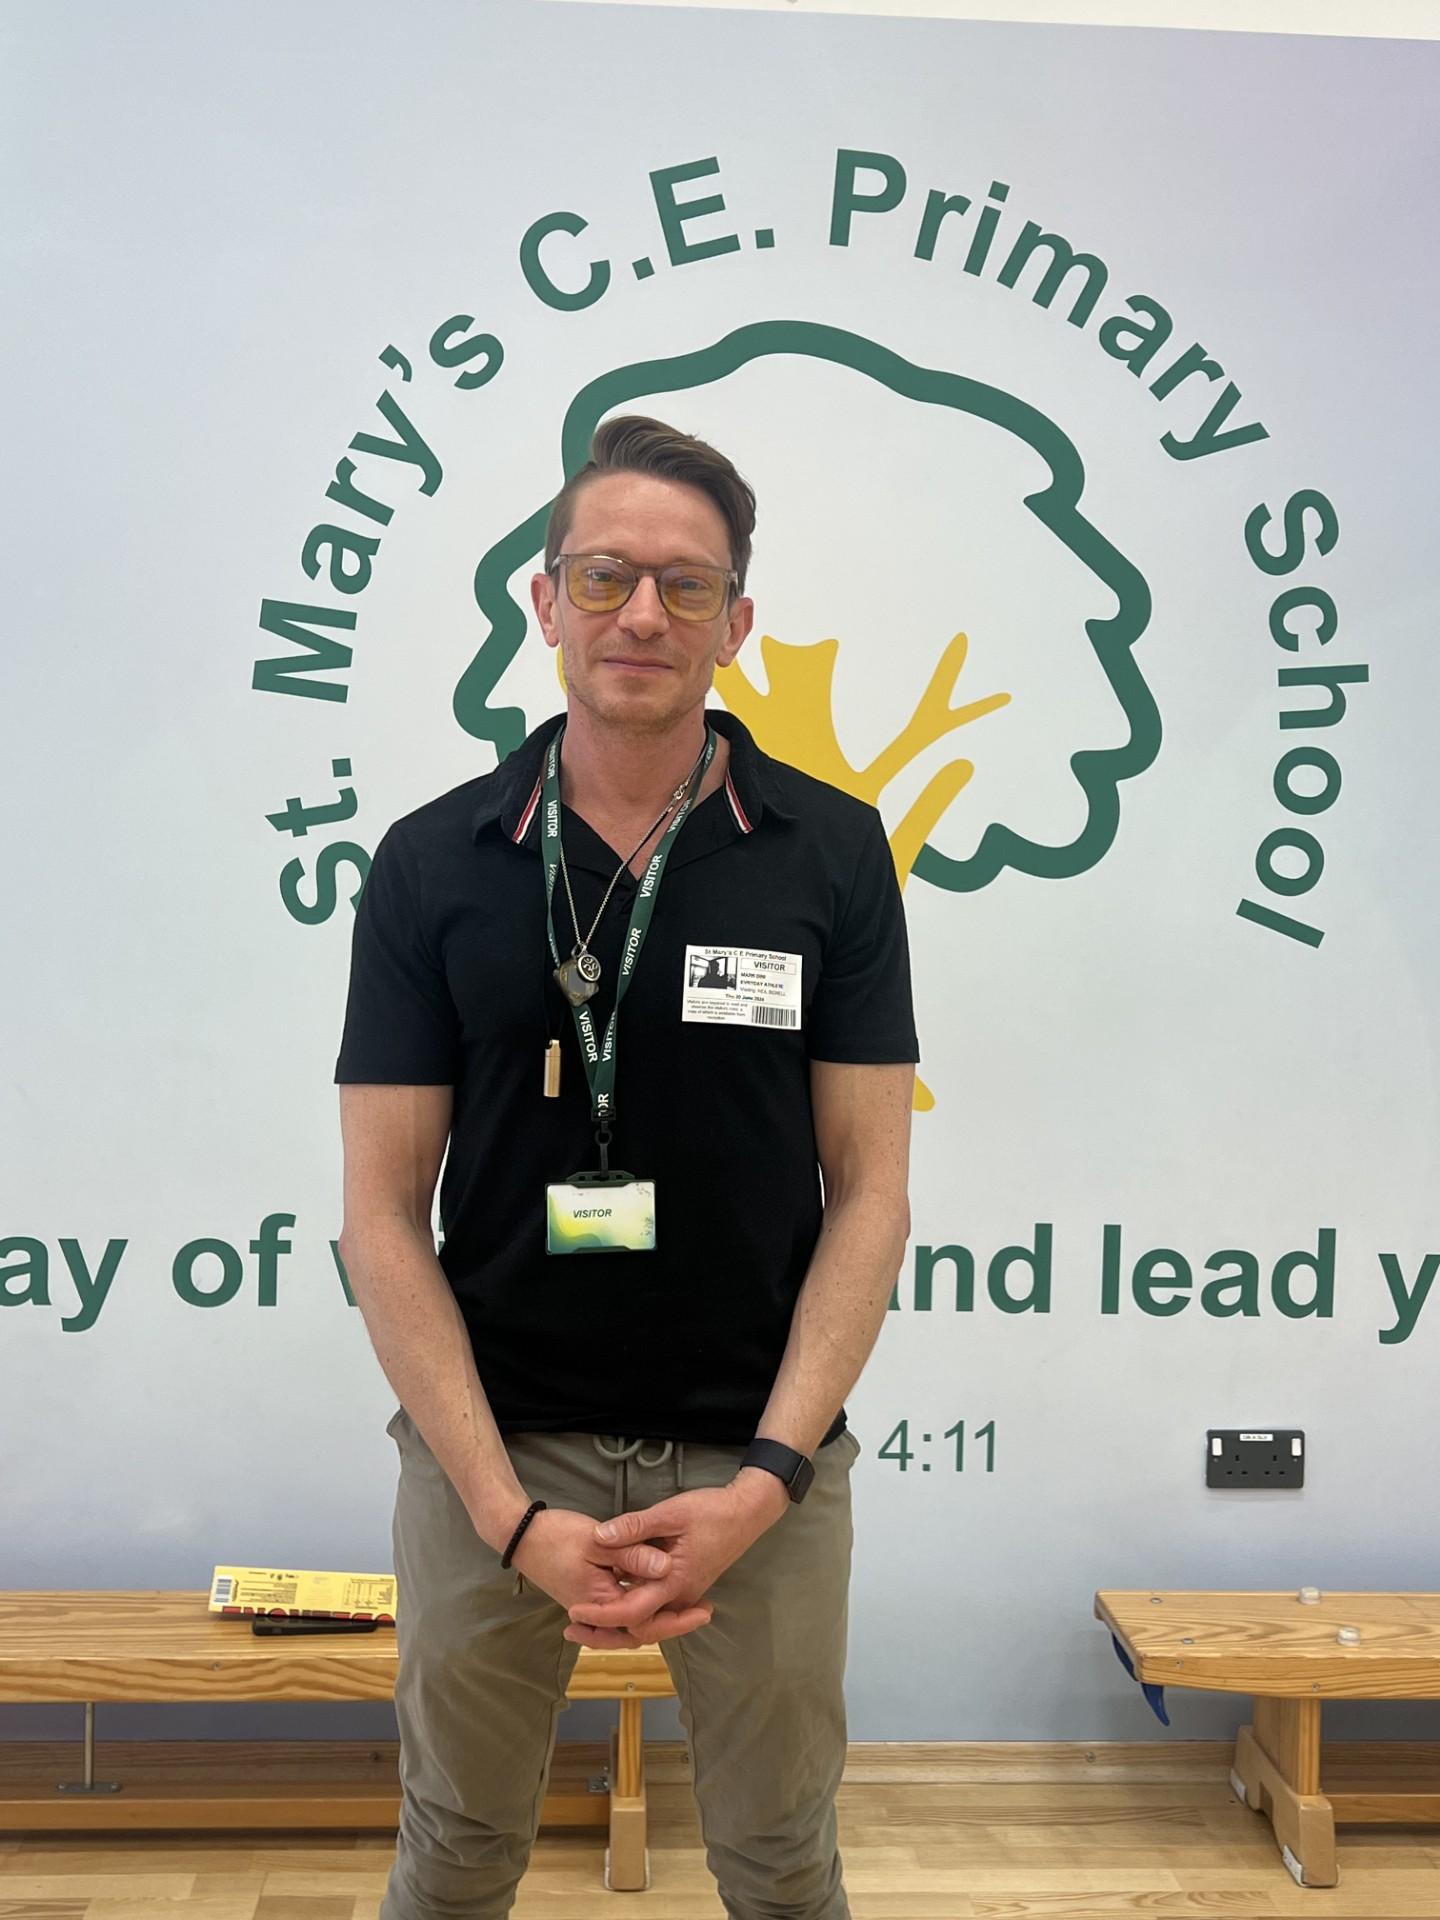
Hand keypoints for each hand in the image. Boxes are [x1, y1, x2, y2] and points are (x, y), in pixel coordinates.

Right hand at [507, 1507, 712, 1645]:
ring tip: (684, 1609)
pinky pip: (618, 1613)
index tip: (705, 1610)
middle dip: (672, 1624)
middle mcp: (596, 1613)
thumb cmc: (556, 1536)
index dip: (678, 1620)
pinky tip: (652, 1597)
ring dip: (656, 1618)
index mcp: (602, 1602)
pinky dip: (637, 1610)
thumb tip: (667, 1567)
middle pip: (640, 1630)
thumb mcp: (597, 1541)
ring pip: (629, 1625)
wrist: (520, 1535)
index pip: (646, 1622)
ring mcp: (590, 1607)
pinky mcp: (587, 1597)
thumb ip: (633, 1554)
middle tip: (703, 1612)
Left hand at [564, 1472, 789, 1649]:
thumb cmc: (712, 1511)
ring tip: (586, 1621)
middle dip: (605, 1633)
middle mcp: (679, 1596)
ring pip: (648, 1622)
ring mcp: (684, 1594)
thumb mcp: (671, 1512)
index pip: (632, 1612)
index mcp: (674, 1582)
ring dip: (619, 1624)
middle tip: (573, 1628)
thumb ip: (635, 1526)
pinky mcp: (685, 1587)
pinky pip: (656, 1609)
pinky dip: (634, 1611)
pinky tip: (615, 1599)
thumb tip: (599, 1536)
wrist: (747, 1513)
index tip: (575, 1611)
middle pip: (639, 1629)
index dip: (601, 1615)